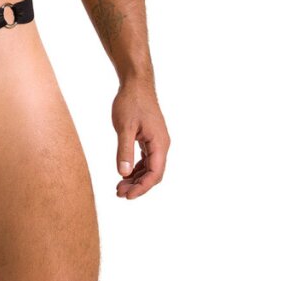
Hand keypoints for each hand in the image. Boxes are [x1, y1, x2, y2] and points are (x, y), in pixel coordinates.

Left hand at [112, 78, 169, 198]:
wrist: (136, 83)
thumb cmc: (130, 102)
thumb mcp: (124, 127)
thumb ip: (124, 150)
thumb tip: (123, 173)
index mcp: (159, 143)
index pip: (155, 173)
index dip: (142, 187)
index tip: (127, 196)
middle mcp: (162, 144)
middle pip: (153, 173)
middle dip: (138, 186)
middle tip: (119, 193)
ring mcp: (157, 141)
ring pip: (149, 167)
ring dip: (136, 178)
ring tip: (119, 187)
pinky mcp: (150, 137)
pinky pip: (146, 159)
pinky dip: (136, 168)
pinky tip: (124, 173)